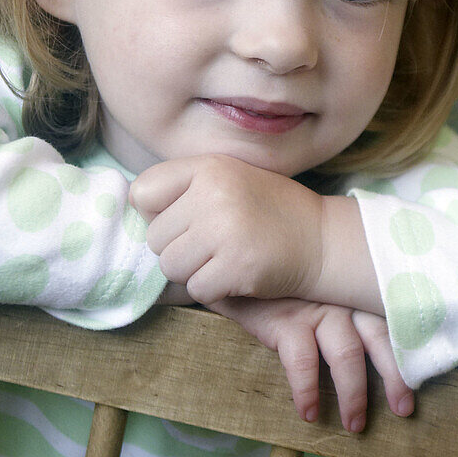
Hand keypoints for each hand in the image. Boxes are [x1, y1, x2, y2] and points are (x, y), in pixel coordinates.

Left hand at [129, 155, 324, 304]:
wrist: (323, 240)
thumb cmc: (268, 211)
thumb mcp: (229, 179)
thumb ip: (185, 188)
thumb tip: (134, 207)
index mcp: (208, 167)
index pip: (142, 192)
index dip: (156, 213)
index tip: (183, 219)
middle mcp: (213, 193)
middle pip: (155, 237)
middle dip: (178, 248)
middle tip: (212, 244)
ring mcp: (225, 230)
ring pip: (171, 266)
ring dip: (193, 272)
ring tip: (223, 259)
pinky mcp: (237, 266)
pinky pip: (196, 289)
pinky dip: (213, 289)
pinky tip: (237, 274)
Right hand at [209, 297, 414, 431]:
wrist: (236, 261)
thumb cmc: (284, 280)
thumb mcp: (320, 286)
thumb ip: (345, 303)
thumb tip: (376, 346)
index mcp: (355, 291)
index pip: (392, 321)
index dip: (408, 353)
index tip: (419, 382)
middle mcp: (343, 298)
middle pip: (380, 338)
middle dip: (395, 377)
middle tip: (403, 410)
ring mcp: (315, 309)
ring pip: (348, 354)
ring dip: (354, 395)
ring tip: (354, 425)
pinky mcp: (285, 321)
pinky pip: (303, 363)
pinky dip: (307, 391)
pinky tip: (309, 413)